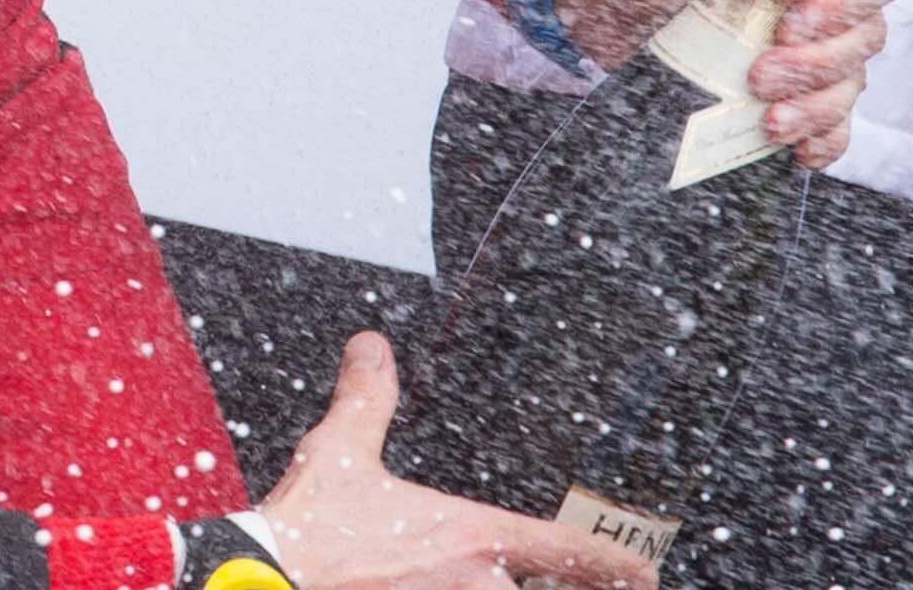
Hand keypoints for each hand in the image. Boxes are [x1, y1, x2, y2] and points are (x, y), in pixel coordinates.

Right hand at [260, 333, 658, 588]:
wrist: (267, 579)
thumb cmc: (310, 526)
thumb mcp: (340, 452)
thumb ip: (367, 400)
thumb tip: (373, 347)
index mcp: (474, 538)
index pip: (573, 554)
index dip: (619, 567)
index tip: (645, 575)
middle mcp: (480, 587)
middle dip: (542, 587)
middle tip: (539, 577)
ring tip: (467, 578)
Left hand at [549, 0, 905, 166]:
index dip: (849, 5)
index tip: (792, 22)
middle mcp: (824, 2)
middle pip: (865, 40)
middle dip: (818, 65)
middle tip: (759, 74)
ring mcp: (810, 50)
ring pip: (850, 88)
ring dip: (817, 109)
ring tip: (768, 120)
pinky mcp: (790, 92)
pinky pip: (833, 127)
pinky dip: (822, 141)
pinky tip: (795, 149)